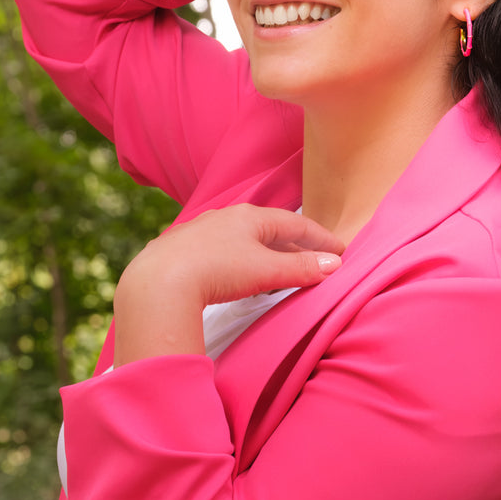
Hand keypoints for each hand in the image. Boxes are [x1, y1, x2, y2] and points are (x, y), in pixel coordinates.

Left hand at [112, 205, 344, 364]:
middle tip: (316, 262)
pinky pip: (220, 252)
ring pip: (242, 240)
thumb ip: (301, 267)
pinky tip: (237, 276)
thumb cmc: (216, 270)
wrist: (159, 282)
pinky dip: (239, 262)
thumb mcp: (266, 270)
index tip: (341, 250)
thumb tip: (333, 264)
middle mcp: (224, 218)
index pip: (295, 223)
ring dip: (266, 254)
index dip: (321, 238)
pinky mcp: (181, 251)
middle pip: (269, 230)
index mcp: (249, 217)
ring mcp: (200, 232)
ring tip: (280, 271)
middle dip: (294, 246)